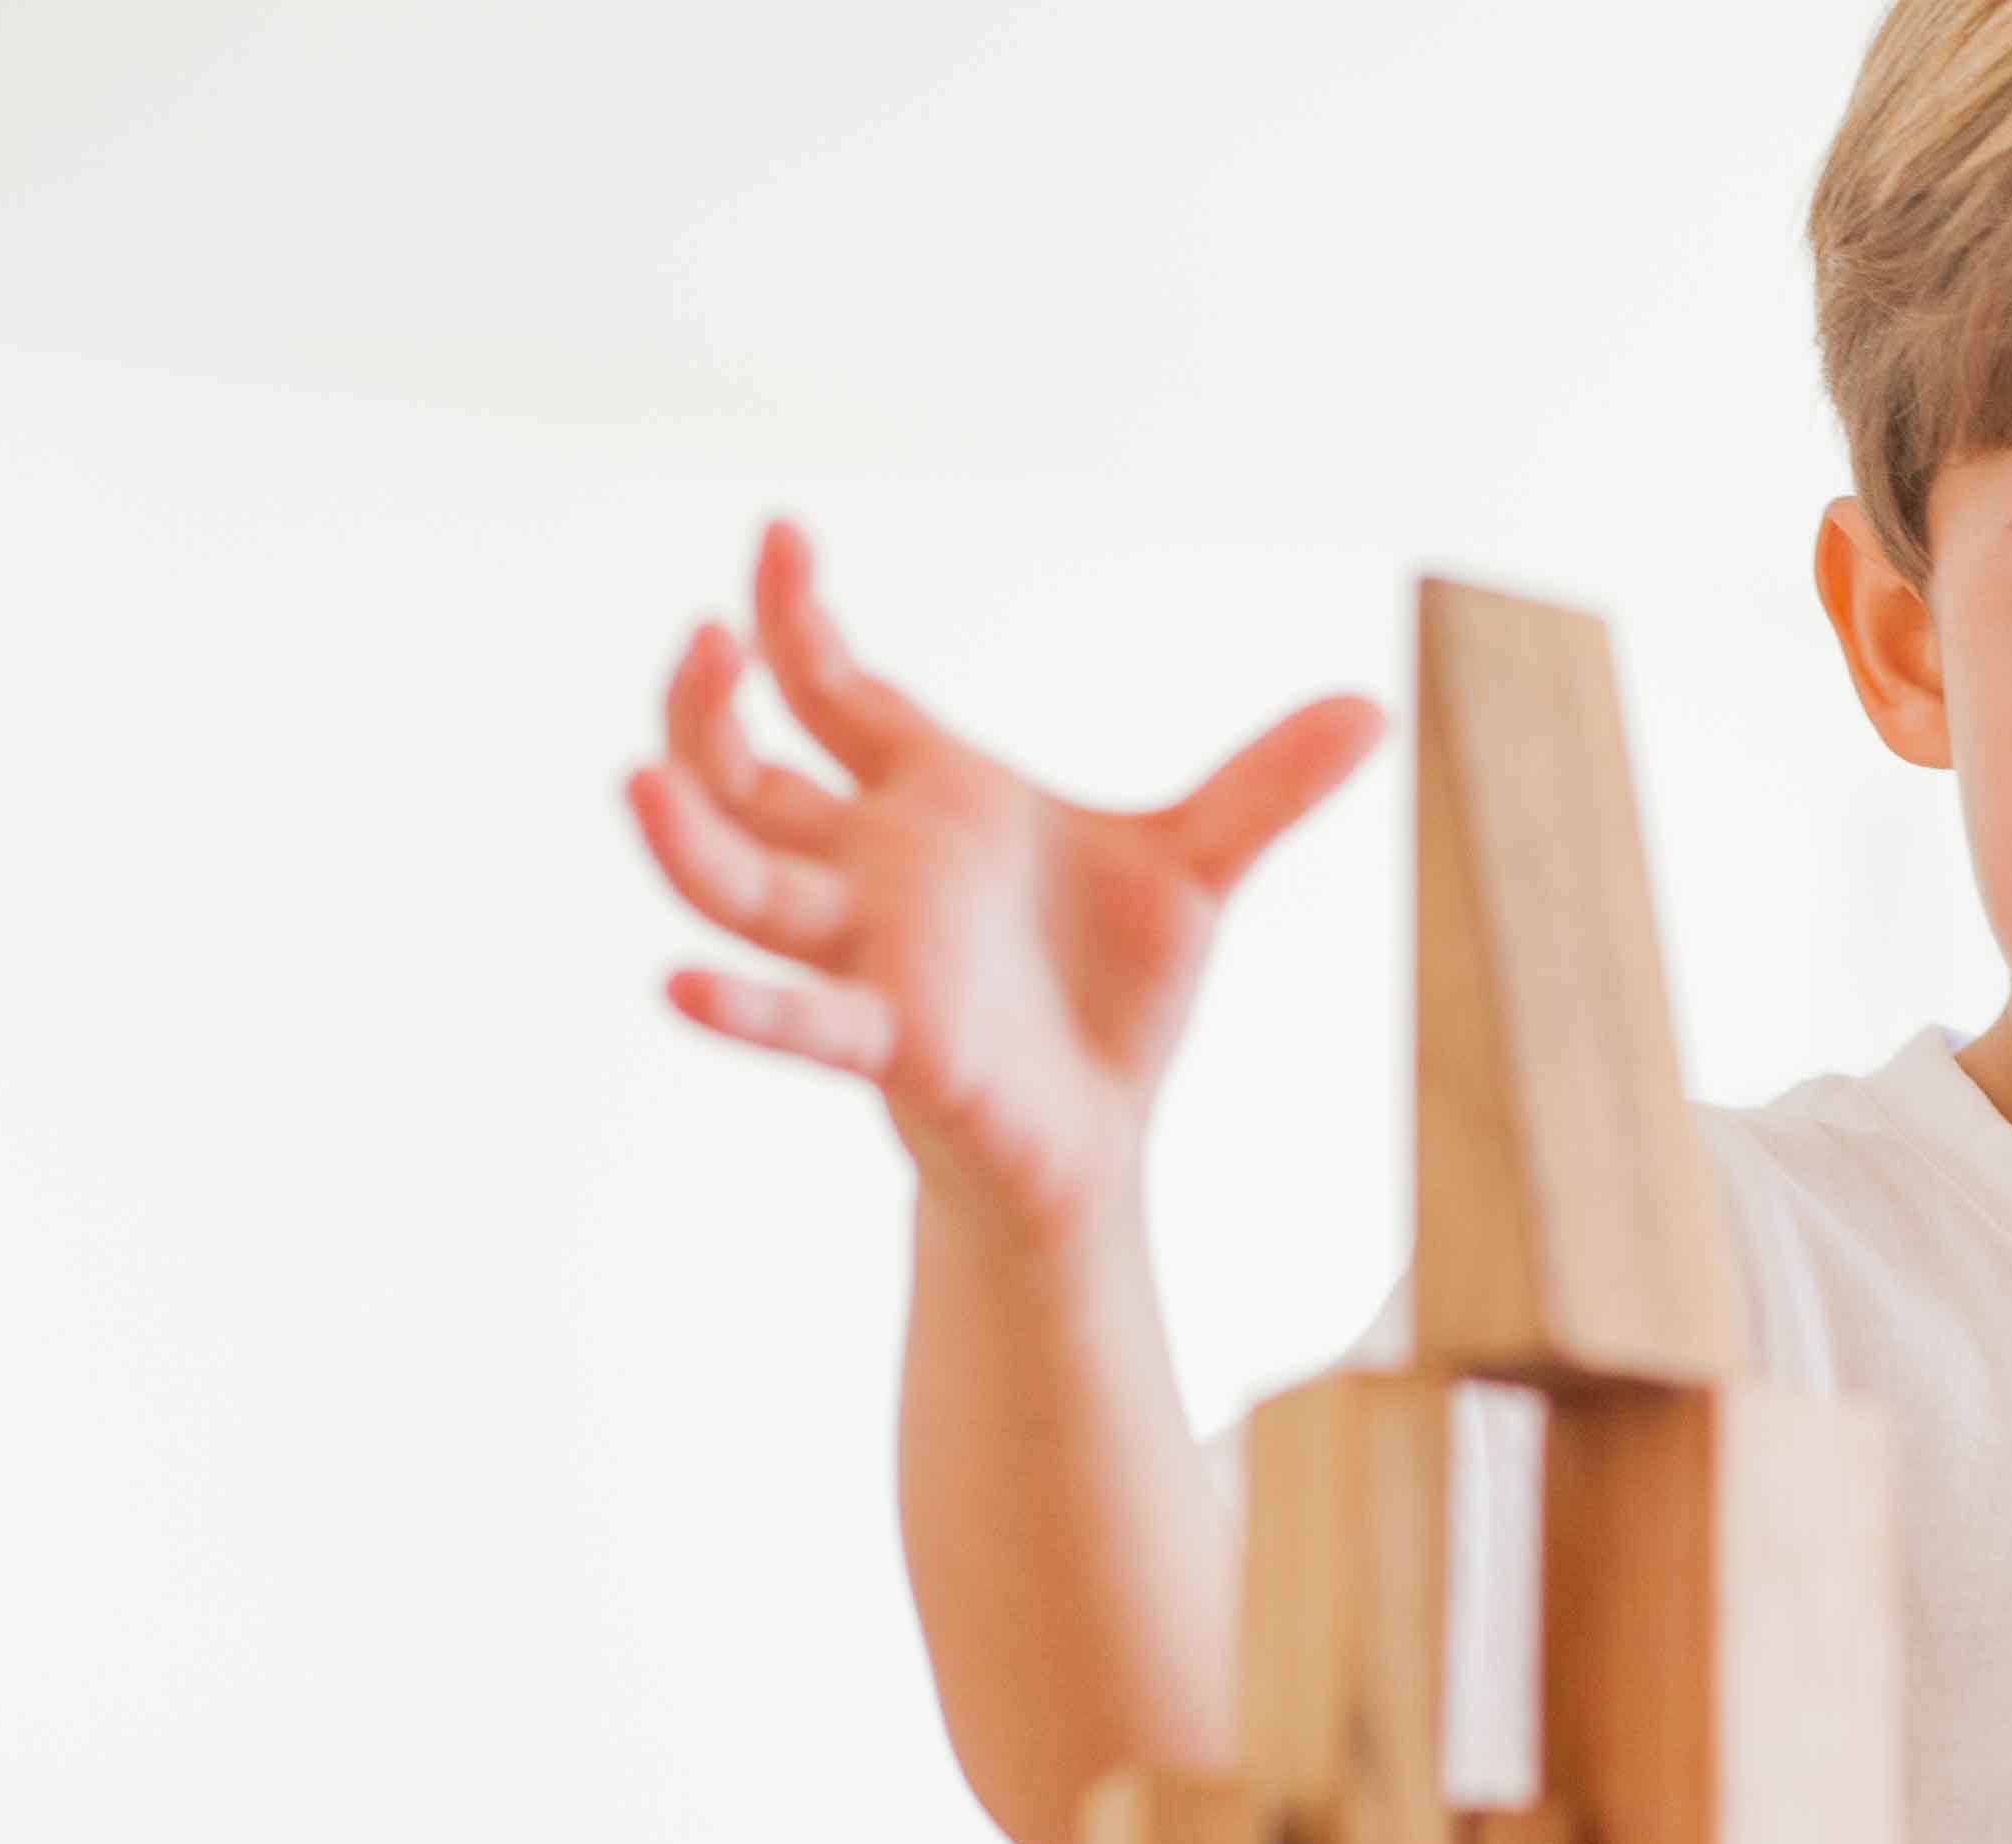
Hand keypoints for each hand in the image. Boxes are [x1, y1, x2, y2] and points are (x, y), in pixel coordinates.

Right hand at [626, 521, 1384, 1247]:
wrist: (1100, 1138)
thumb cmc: (1110, 999)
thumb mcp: (1195, 870)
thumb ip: (1265, 789)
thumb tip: (1375, 708)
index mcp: (925, 799)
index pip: (831, 688)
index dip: (793, 616)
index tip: (777, 537)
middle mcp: (873, 867)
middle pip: (744, 773)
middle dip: (709, 709)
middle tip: (705, 638)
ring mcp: (867, 953)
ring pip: (744, 884)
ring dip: (687, 838)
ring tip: (635, 778)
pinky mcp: (889, 1041)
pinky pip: (797, 1021)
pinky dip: (742, 1010)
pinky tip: (680, 991)